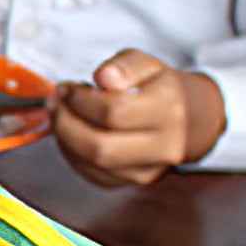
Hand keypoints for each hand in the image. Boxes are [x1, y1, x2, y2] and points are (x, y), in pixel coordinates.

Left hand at [53, 49, 226, 185]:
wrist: (190, 118)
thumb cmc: (159, 88)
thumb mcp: (147, 64)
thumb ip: (124, 65)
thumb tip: (104, 76)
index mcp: (169, 108)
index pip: (114, 111)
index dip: (80, 100)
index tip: (66, 88)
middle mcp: (165, 144)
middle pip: (100, 147)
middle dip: (66, 124)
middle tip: (56, 104)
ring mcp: (152, 168)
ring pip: (94, 164)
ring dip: (65, 140)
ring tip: (61, 116)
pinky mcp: (138, 181)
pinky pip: (95, 175)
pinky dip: (74, 155)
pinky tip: (72, 135)